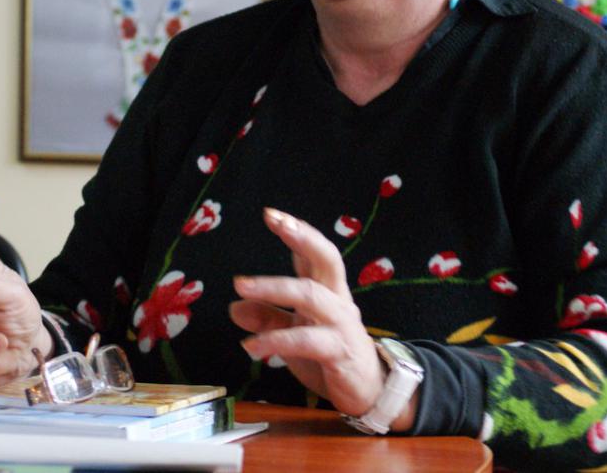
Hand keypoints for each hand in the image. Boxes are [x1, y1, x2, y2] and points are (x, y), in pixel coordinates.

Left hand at [228, 207, 416, 430]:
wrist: (371, 392)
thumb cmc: (332, 356)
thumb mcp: (295, 335)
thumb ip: (269, 318)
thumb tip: (235, 305)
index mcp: (328, 291)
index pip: (314, 254)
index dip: (296, 231)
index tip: (271, 214)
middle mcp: (338, 300)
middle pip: (327, 259)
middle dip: (303, 237)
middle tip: (276, 222)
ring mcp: (341, 324)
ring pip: (311, 295)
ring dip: (274, 287)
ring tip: (240, 286)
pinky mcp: (340, 351)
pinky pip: (307, 340)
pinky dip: (277, 340)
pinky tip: (252, 346)